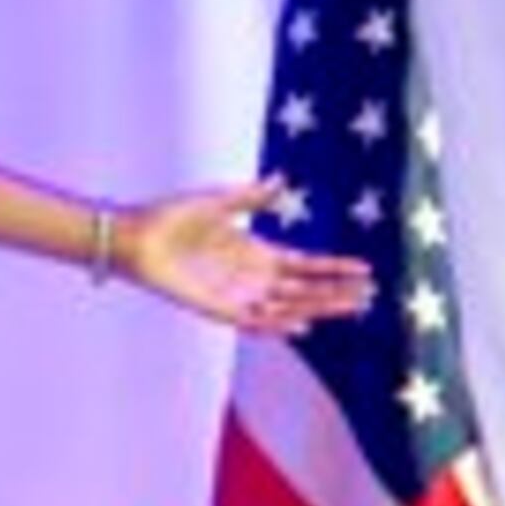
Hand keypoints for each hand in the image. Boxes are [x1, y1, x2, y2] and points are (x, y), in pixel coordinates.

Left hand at [119, 178, 376, 334]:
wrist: (135, 235)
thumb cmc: (172, 217)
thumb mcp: (219, 201)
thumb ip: (252, 197)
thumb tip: (282, 180)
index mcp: (256, 253)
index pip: (306, 264)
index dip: (334, 267)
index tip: (365, 269)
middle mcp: (251, 278)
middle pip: (304, 290)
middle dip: (336, 293)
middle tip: (369, 296)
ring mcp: (236, 295)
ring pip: (286, 308)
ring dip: (316, 308)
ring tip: (348, 307)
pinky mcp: (217, 308)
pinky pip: (252, 322)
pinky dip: (275, 325)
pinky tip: (301, 325)